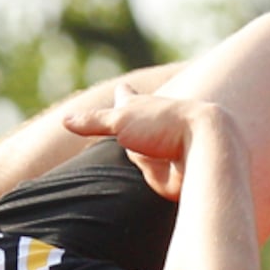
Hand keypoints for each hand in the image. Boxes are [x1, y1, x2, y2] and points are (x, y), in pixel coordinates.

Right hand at [63, 85, 224, 199]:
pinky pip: (148, 177)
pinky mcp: (166, 173)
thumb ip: (92, 121)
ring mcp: (161, 149)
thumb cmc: (164, 126)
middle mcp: (153, 127)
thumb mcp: (121, 120)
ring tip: (135, 151)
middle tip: (126, 117)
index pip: (127, 96)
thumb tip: (66, 120)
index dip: (122, 93)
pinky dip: (144, 177)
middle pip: (139, 122)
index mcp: (142, 107)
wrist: (203, 148)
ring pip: (145, 150)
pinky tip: (138, 182)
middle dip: (134, 120)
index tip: (122, 87)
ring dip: (140, 151)